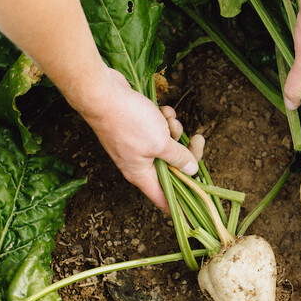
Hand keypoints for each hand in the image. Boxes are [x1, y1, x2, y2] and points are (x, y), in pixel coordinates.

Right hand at [79, 69, 203, 211]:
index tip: (195, 207)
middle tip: (197, 140)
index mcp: (140, 174)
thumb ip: (178, 158)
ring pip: (166, 145)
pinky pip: (157, 129)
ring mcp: (136, 145)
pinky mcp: (136, 129)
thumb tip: (191, 170)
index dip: (179, 205)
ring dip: (173, 131)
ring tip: (169, 119)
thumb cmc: (129, 121)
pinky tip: (163, 110)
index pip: (163, 199)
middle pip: (171, 168)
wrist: (103, 93)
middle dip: (186, 153)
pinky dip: (163, 120)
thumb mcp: (160, 143)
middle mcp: (137, 163)